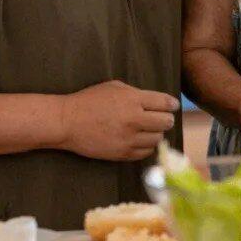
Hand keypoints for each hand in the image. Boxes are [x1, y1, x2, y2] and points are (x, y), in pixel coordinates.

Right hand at [58, 81, 178, 161]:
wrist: (67, 122)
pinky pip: (145, 152)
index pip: (165, 103)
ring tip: (149, 129)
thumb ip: (137, 94)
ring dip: (156, 133)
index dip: (172, 105)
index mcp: (133, 99)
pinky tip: (141, 140)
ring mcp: (128, 138)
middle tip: (162, 118)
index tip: (173, 106)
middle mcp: (134, 119)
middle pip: (165, 122)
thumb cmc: (89, 100)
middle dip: (166, 119)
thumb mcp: (114, 87)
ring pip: (157, 138)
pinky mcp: (122, 153)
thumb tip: (157, 101)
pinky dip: (147, 146)